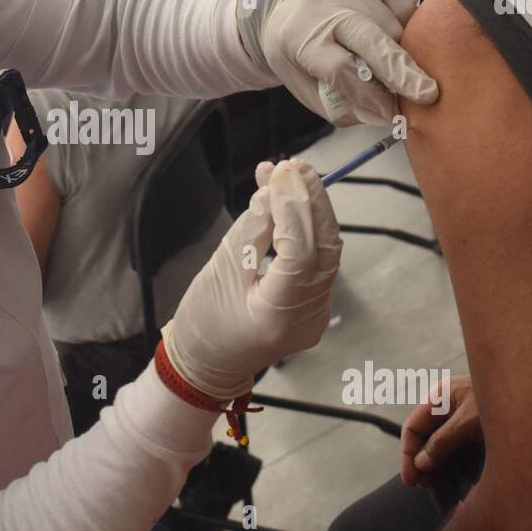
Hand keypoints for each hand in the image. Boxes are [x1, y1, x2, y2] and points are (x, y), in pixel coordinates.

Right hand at [163, 159, 340, 399]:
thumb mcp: (221, 269)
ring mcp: (316, 314)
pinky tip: (290, 205)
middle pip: (325, 248)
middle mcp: (306, 317)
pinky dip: (306, 231)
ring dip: (312, 211)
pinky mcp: (315, 306)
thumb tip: (273, 191)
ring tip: (293, 175)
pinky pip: (317, 261)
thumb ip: (252, 229)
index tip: (281, 173)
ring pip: (327, 252)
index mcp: (278, 315)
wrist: (207, 364)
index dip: (293, 207)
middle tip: (293, 166)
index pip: (300, 252)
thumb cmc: (204, 320)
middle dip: (312, 201)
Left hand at [261, 0, 438, 125]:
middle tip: (428, 94)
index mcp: (301, 40)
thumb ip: (343, 106)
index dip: (368, 93)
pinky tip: (394, 39)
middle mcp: (326, 9)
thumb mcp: (308, 88)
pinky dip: (407, 29)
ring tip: (398, 68)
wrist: (289, 10)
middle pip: (370, 40)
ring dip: (405, 53)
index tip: (391, 113)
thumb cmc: (302, 58)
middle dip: (400, 69)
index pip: (340, 69)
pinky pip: (405, 7)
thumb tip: (386, 114)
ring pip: (394, 26)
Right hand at [401, 375, 480, 486]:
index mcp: (442, 397)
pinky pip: (460, 450)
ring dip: (438, 466)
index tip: (411, 479)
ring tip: (437, 486)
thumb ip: (444, 441)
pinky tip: (456, 479)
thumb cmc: (508, 400)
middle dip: (422, 462)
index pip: (414, 426)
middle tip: (423, 486)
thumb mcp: (470, 421)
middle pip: (426, 437)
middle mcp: (450, 407)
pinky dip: (455, 465)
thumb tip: (422, 463)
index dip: (408, 453)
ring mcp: (465, 420)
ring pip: (442, 446)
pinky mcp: (479, 432)